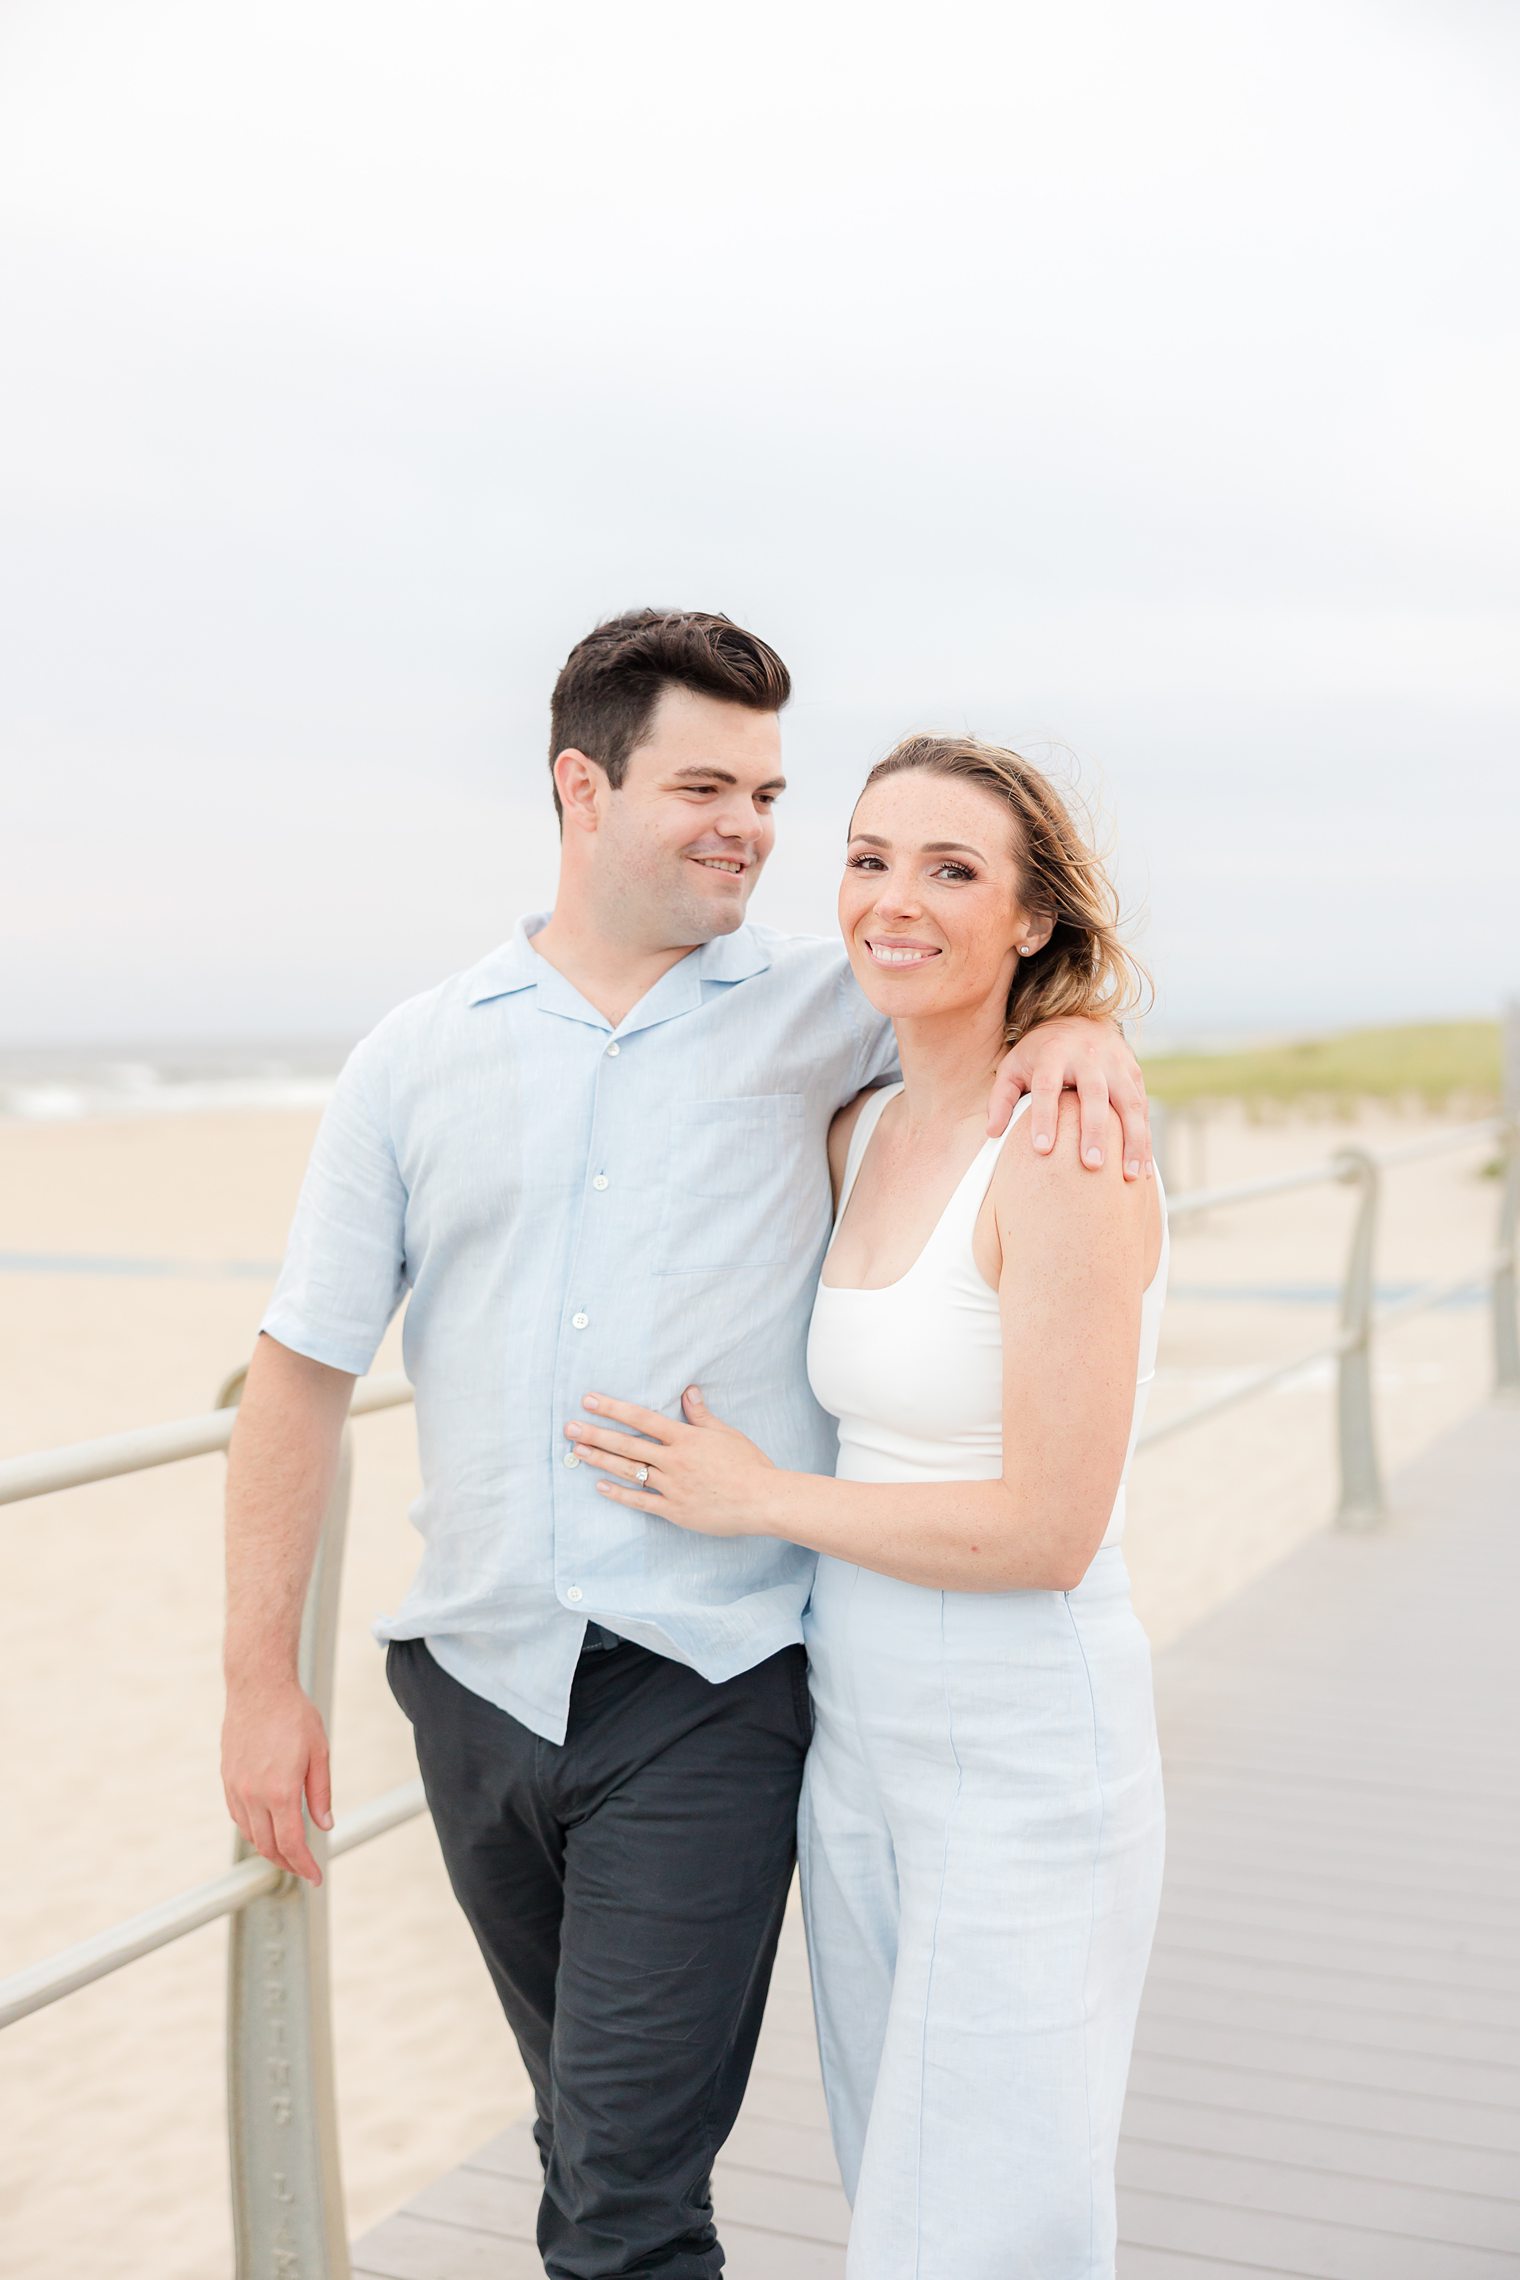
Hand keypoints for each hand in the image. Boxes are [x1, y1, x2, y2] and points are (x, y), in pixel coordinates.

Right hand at [221, 1675, 332, 1885]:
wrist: (258, 1687)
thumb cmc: (293, 1716)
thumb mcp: (319, 1752)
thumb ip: (320, 1793)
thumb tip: (325, 1825)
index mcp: (280, 1791)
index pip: (291, 1844)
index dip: (304, 1865)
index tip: (315, 1877)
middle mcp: (253, 1794)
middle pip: (268, 1846)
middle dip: (287, 1864)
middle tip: (304, 1868)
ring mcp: (236, 1787)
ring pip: (250, 1834)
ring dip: (269, 1849)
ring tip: (288, 1851)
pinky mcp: (227, 1778)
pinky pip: (238, 1816)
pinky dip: (253, 1829)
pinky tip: (266, 1827)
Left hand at [565, 1387, 775, 1536]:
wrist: (762, 1500)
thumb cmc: (748, 1465)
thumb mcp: (725, 1434)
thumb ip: (701, 1414)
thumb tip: (688, 1390)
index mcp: (685, 1438)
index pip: (642, 1418)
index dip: (613, 1408)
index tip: (589, 1400)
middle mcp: (674, 1460)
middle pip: (627, 1444)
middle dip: (596, 1434)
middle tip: (569, 1427)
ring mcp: (672, 1486)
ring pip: (629, 1470)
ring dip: (600, 1460)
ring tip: (576, 1451)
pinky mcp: (674, 1510)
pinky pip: (640, 1501)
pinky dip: (619, 1494)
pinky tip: (600, 1485)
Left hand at [987, 1015, 1150, 1177]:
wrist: (1078, 1019)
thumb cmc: (1039, 1053)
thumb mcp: (1014, 1067)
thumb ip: (1001, 1098)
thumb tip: (993, 1133)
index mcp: (1053, 1053)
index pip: (1047, 1086)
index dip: (1044, 1117)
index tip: (1042, 1149)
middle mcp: (1088, 1055)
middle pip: (1094, 1095)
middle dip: (1094, 1131)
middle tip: (1091, 1166)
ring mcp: (1115, 1062)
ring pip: (1129, 1102)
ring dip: (1133, 1140)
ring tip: (1130, 1176)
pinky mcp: (1134, 1071)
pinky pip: (1143, 1107)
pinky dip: (1145, 1138)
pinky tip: (1143, 1168)